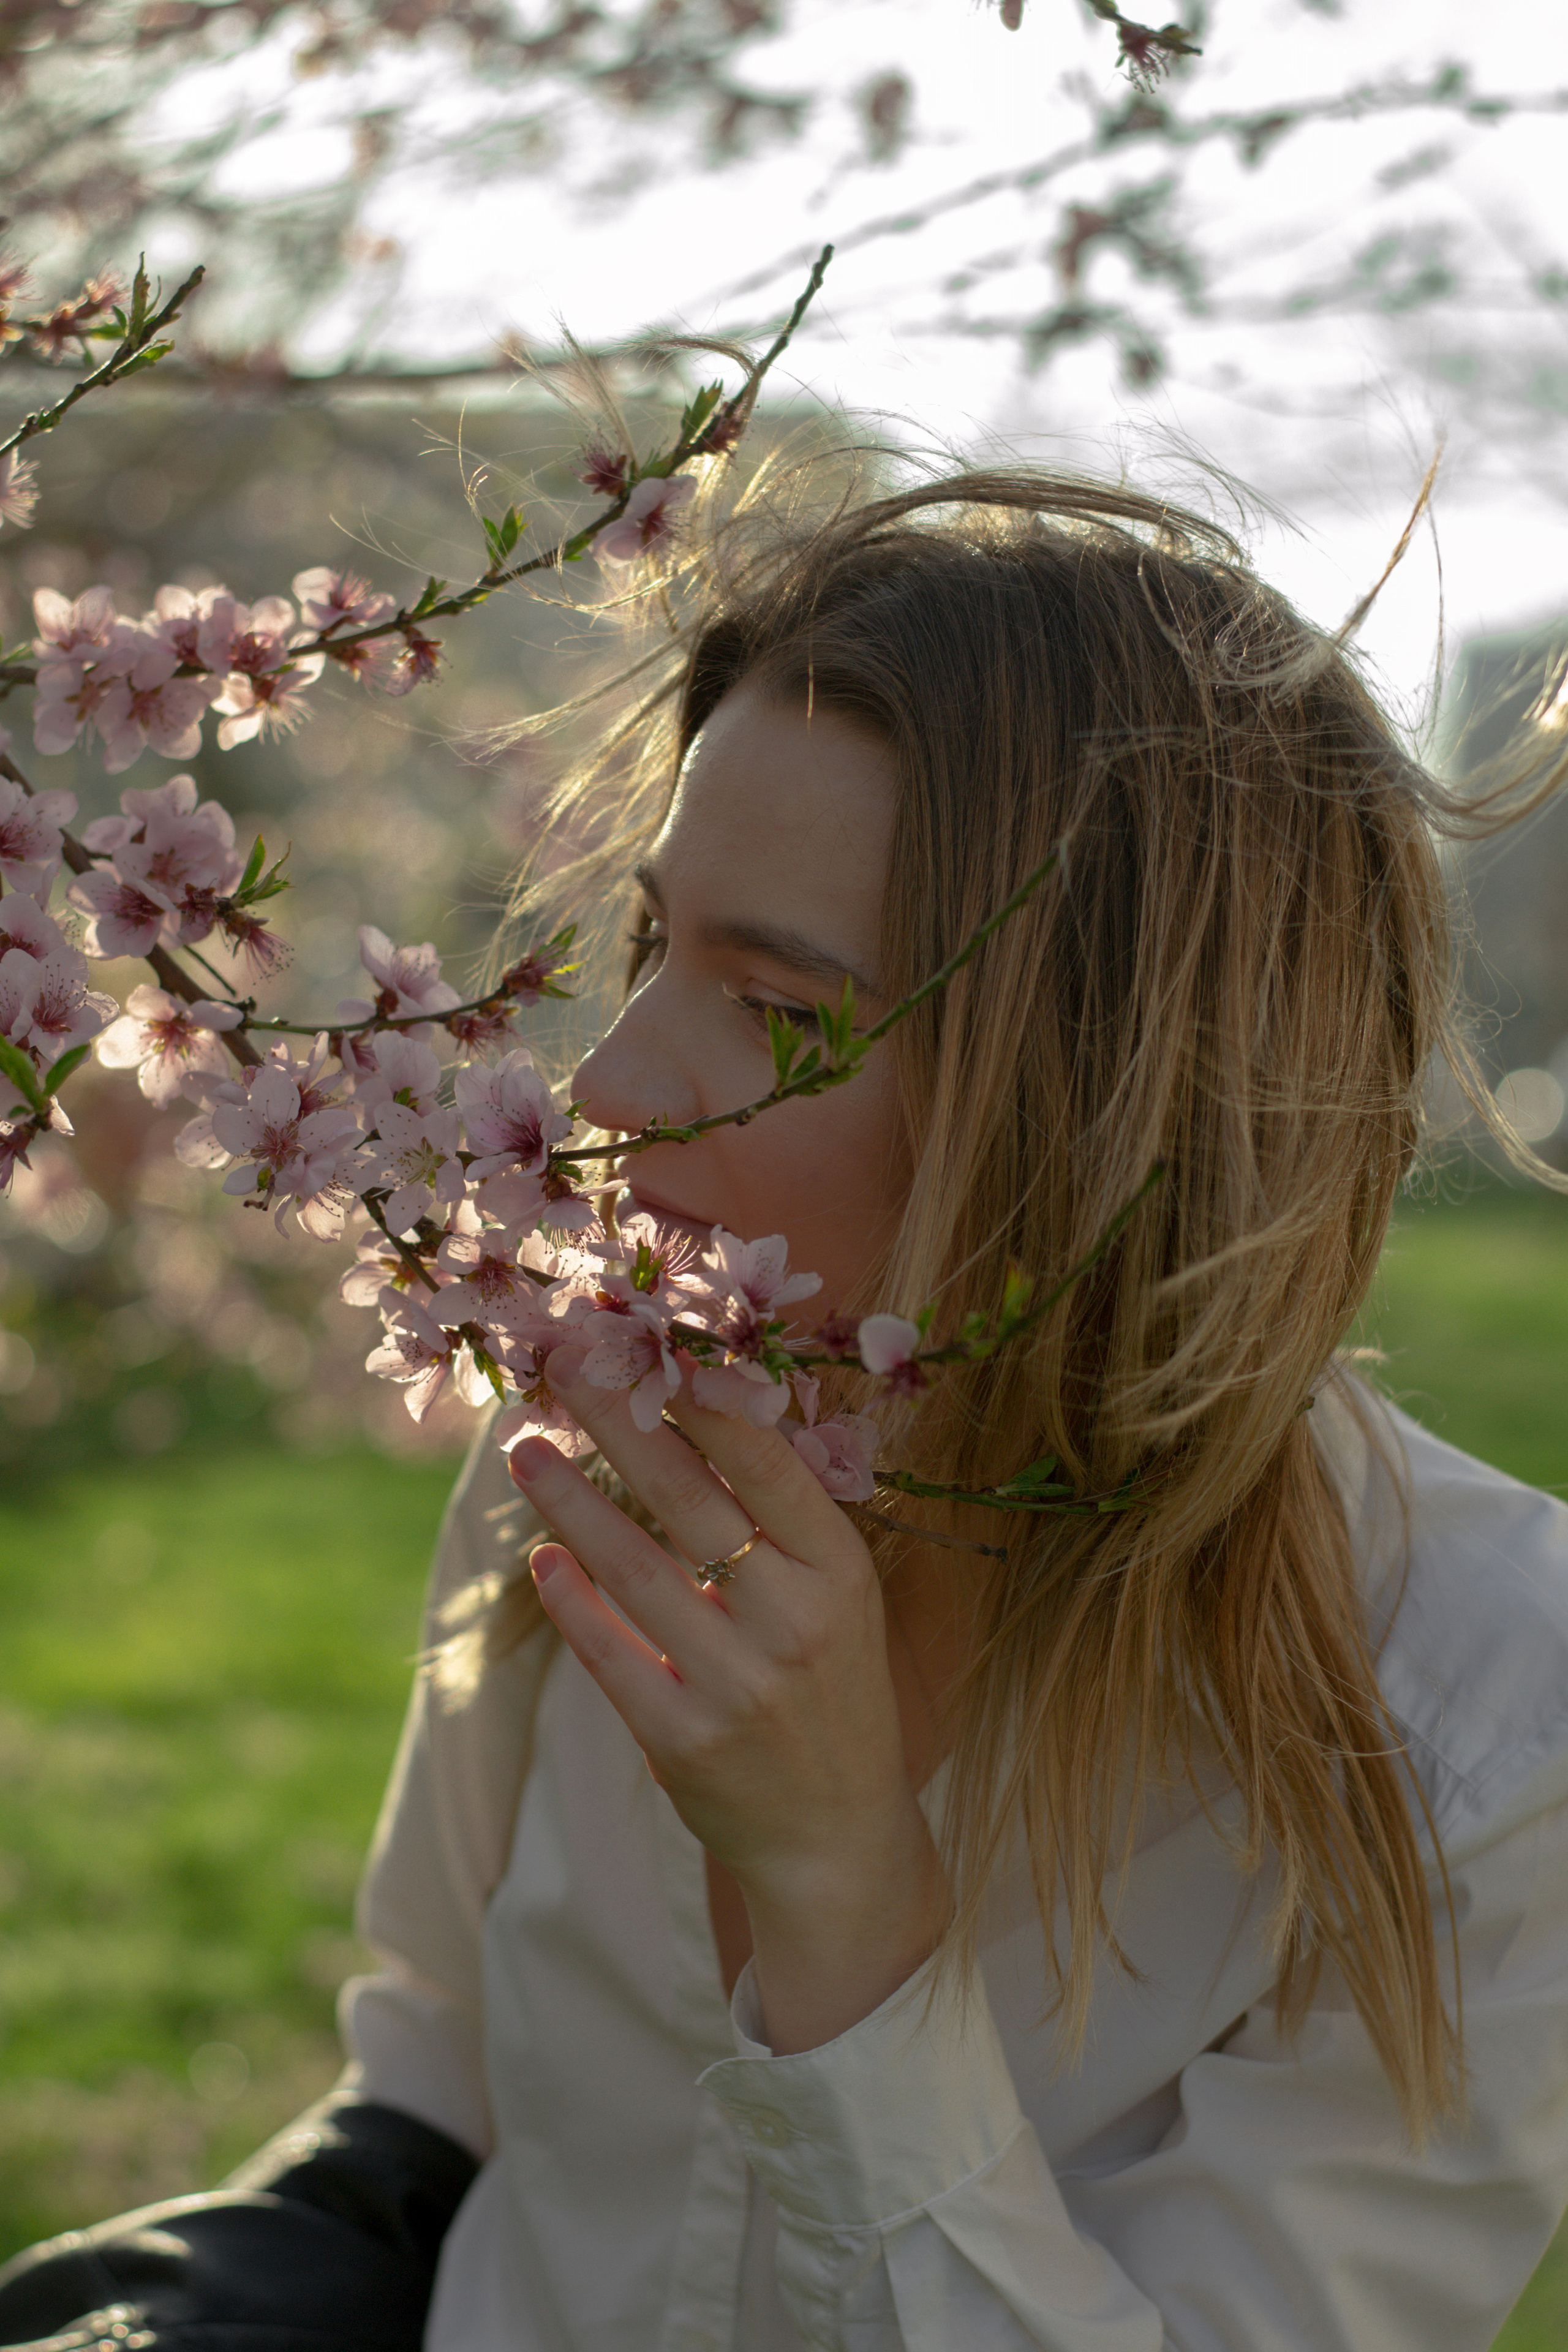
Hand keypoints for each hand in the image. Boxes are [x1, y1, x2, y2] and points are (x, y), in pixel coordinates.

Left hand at [507, 1349, 948, 2053]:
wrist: (837, 1838)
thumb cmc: (832, 1694)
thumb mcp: (841, 1601)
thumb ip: (784, 1522)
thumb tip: (705, 1406)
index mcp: (840, 1574)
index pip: (764, 1463)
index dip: (698, 1398)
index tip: (644, 1341)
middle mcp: (793, 1622)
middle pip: (687, 1497)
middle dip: (616, 1420)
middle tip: (560, 1367)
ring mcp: (736, 1684)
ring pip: (633, 1567)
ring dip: (570, 1500)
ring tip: (525, 1449)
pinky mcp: (683, 1740)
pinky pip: (609, 1654)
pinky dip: (571, 1601)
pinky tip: (541, 1557)